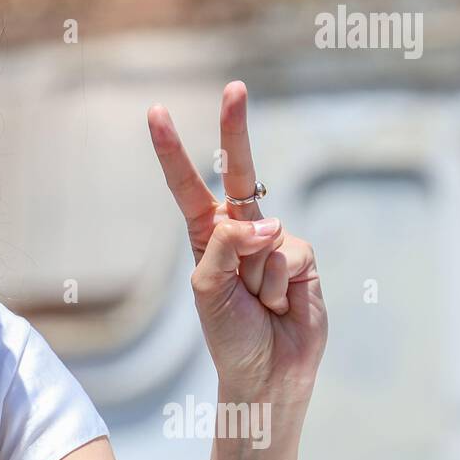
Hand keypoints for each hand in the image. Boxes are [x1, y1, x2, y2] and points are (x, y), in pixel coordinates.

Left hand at [147, 81, 326, 410]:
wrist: (267, 373)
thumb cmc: (229, 334)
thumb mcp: (208, 289)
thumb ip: (226, 246)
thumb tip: (264, 219)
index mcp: (205, 235)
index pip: (187, 185)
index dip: (172, 150)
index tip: (156, 111)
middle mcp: (239, 230)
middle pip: (240, 171)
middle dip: (236, 128)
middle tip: (235, 86)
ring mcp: (274, 241)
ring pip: (264, 233)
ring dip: (258, 276)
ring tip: (259, 303)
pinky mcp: (303, 258)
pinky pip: (289, 254)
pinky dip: (281, 284)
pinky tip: (282, 303)